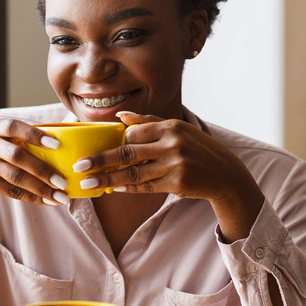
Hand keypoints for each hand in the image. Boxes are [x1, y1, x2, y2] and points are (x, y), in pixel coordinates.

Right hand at [0, 118, 68, 205]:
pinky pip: (12, 191)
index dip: (36, 135)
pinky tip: (47, 200)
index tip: (56, 144)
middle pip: (18, 157)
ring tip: (61, 196)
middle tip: (63, 181)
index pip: (16, 128)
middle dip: (42, 170)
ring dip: (40, 188)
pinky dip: (31, 197)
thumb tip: (60, 137)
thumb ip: (20, 135)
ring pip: (16, 178)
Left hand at [76, 112, 263, 240]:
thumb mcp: (177, 129)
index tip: (91, 149)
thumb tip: (120, 117)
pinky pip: (145, 186)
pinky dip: (127, 188)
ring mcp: (175, 164)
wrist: (226, 174)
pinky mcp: (177, 183)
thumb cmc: (197, 148)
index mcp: (170, 127)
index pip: (132, 133)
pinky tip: (113, 188)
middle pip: (127, 152)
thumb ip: (148, 123)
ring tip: (89, 183)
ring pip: (133, 173)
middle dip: (100, 160)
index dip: (112, 143)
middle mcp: (172, 144)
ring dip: (108, 179)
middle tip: (79, 167)